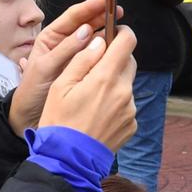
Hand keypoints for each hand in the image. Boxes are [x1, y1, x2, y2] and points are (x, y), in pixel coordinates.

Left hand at [7, 0, 119, 129]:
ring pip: (94, 39)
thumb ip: (64, 50)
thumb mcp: (44, 68)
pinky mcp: (82, 69)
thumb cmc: (31, 91)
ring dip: (107, 33)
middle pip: (86, 24)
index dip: (90, 6)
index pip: (73, 16)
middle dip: (103, 16)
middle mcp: (64, 43)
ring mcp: (75, 56)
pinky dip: (106, 52)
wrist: (29, 115)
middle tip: (119, 12)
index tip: (106, 1)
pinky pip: (96, 56)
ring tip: (120, 30)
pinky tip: (115, 49)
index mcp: (51, 37)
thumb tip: (85, 31)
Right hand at [37, 26, 137, 150]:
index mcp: (106, 78)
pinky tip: (98, 114)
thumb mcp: (61, 85)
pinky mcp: (132, 124)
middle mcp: (124, 92)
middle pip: (129, 62)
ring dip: (114, 83)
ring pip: (127, 84)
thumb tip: (98, 41)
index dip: (122, 32)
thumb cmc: (60, 121)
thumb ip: (82, 59)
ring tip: (91, 98)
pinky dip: (116, 104)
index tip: (114, 32)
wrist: (69, 160)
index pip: (127, 42)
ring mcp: (130, 109)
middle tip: (94, 68)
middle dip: (114, 59)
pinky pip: (127, 105)